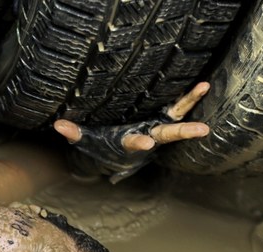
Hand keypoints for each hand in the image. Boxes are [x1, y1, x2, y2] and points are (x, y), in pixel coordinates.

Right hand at [53, 82, 209, 180]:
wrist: (118, 155)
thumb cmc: (100, 145)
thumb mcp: (86, 140)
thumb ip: (74, 133)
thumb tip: (58, 126)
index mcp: (128, 142)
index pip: (134, 142)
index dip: (139, 142)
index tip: (146, 142)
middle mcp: (147, 135)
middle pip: (166, 134)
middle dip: (183, 132)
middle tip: (201, 130)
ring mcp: (157, 126)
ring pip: (176, 116)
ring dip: (191, 103)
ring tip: (205, 86)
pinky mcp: (162, 116)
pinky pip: (177, 106)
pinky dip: (189, 97)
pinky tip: (202, 85)